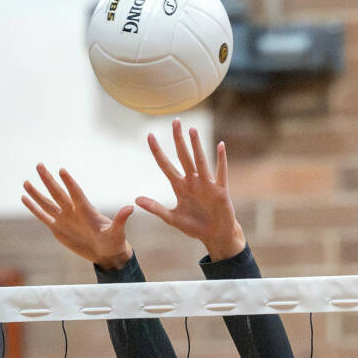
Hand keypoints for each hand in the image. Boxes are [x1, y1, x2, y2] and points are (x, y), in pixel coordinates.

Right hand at [21, 164, 133, 269]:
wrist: (106, 253)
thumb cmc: (114, 242)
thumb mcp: (118, 233)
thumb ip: (121, 220)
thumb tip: (130, 208)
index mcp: (87, 211)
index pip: (77, 194)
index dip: (70, 183)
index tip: (62, 171)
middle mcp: (73, 211)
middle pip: (58, 193)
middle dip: (49, 180)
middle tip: (39, 165)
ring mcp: (64, 219)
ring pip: (47, 203)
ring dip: (37, 193)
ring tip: (26, 181)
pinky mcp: (57, 228)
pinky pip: (43, 216)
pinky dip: (34, 208)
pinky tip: (24, 197)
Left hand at [134, 123, 245, 259]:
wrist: (215, 235)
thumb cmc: (195, 227)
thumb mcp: (172, 218)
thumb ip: (155, 208)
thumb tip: (136, 199)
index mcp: (180, 186)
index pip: (165, 165)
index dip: (157, 151)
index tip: (150, 135)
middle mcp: (192, 181)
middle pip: (183, 156)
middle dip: (178, 139)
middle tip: (175, 121)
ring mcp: (206, 184)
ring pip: (200, 161)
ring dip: (196, 146)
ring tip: (192, 130)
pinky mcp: (220, 190)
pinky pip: (220, 172)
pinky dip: (221, 159)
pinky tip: (220, 145)